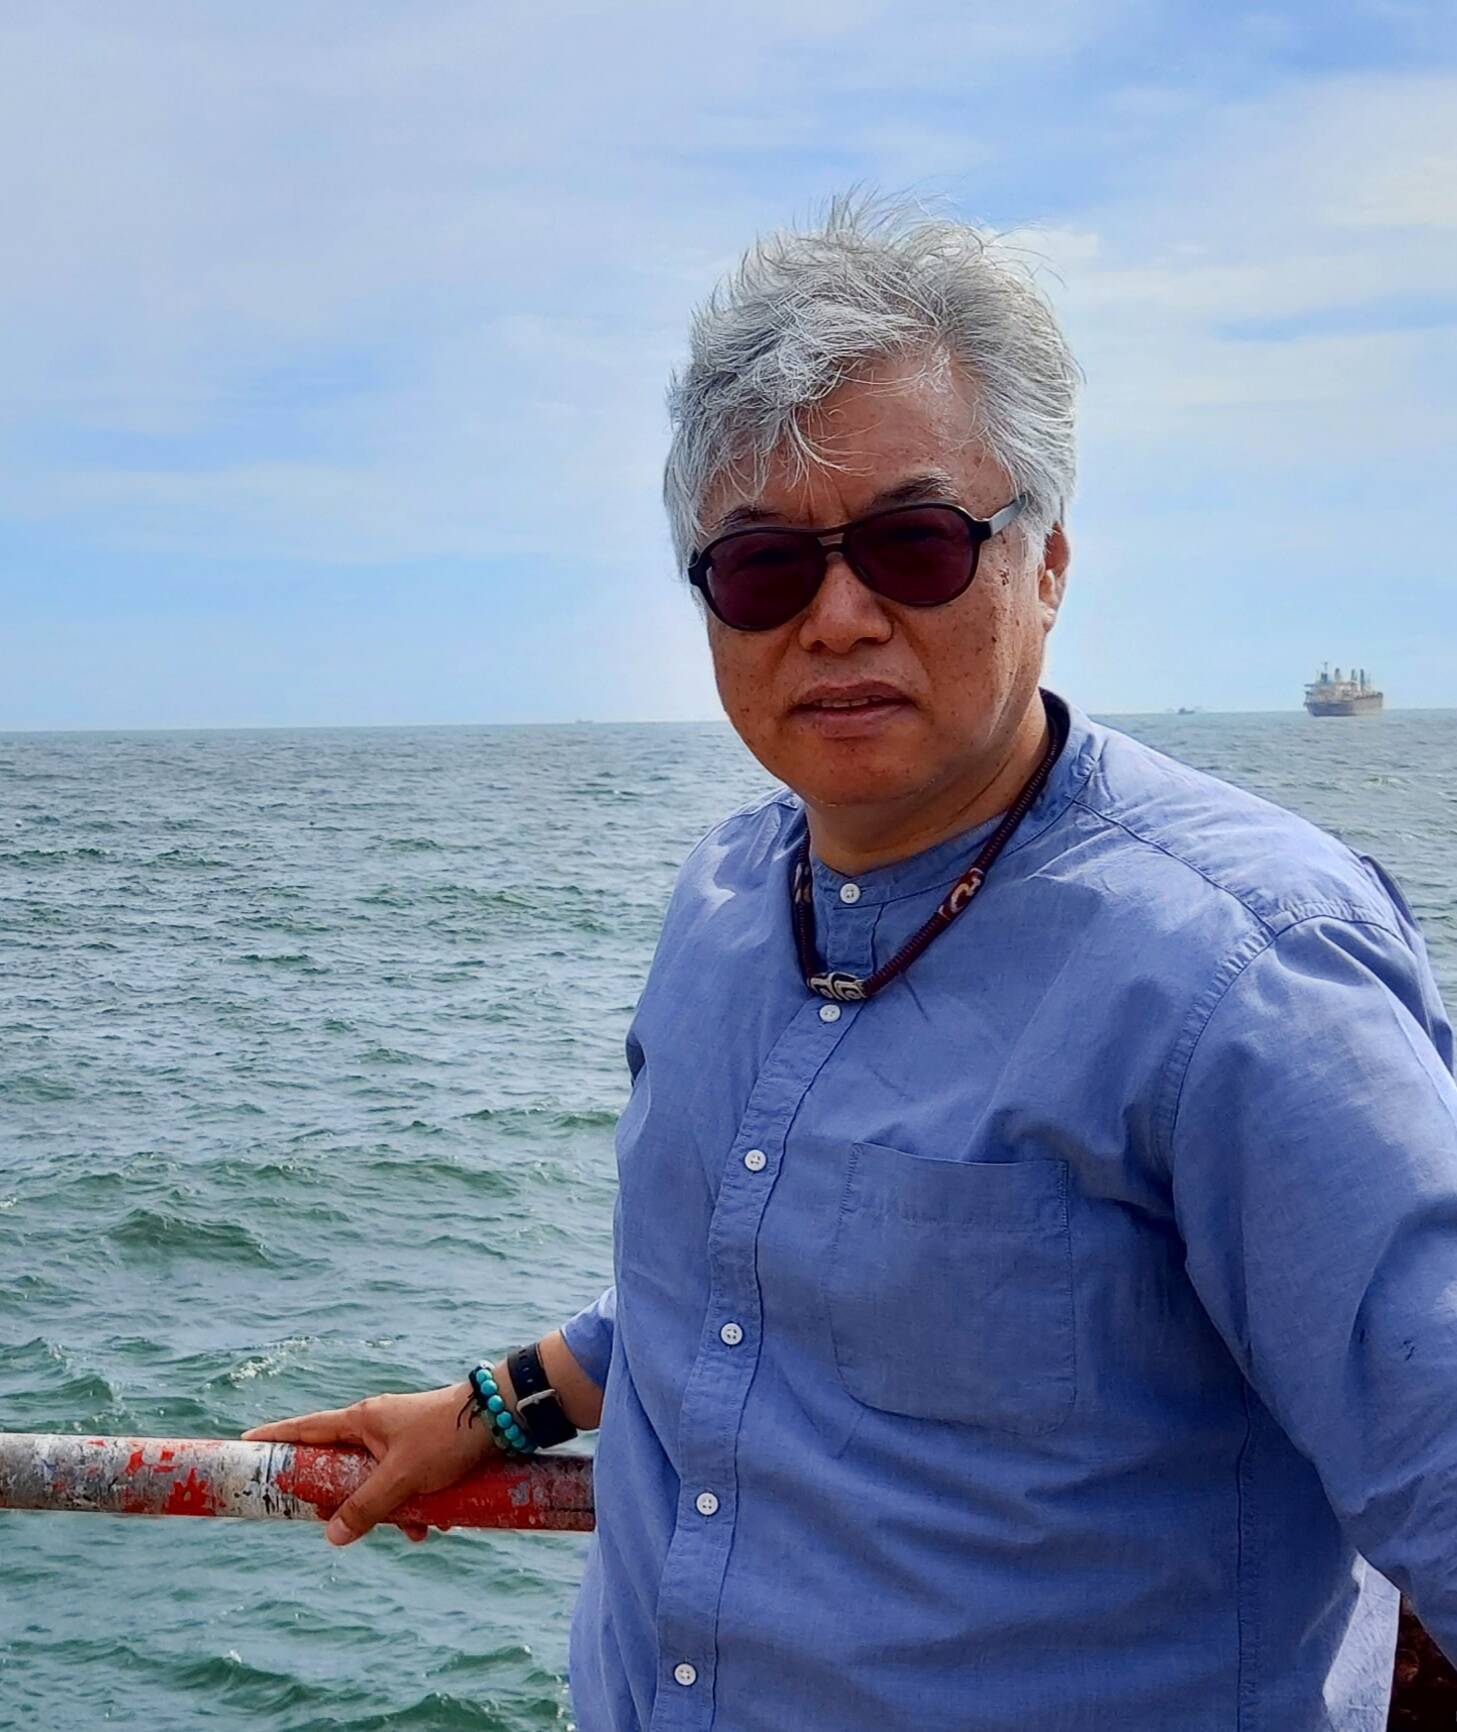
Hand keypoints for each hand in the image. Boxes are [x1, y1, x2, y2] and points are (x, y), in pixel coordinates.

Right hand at [241, 1378, 494, 1545]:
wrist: (500, 1419)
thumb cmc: (445, 1438)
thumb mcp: (401, 1477)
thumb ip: (365, 1507)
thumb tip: (331, 1536)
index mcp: (360, 1420)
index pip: (305, 1429)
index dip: (274, 1439)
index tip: (244, 1444)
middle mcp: (375, 1426)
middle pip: (338, 1467)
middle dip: (344, 1502)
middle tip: (338, 1523)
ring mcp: (399, 1438)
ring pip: (375, 1483)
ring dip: (391, 1513)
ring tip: (415, 1530)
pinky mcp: (422, 1451)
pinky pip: (404, 1486)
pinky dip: (415, 1508)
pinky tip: (438, 1524)